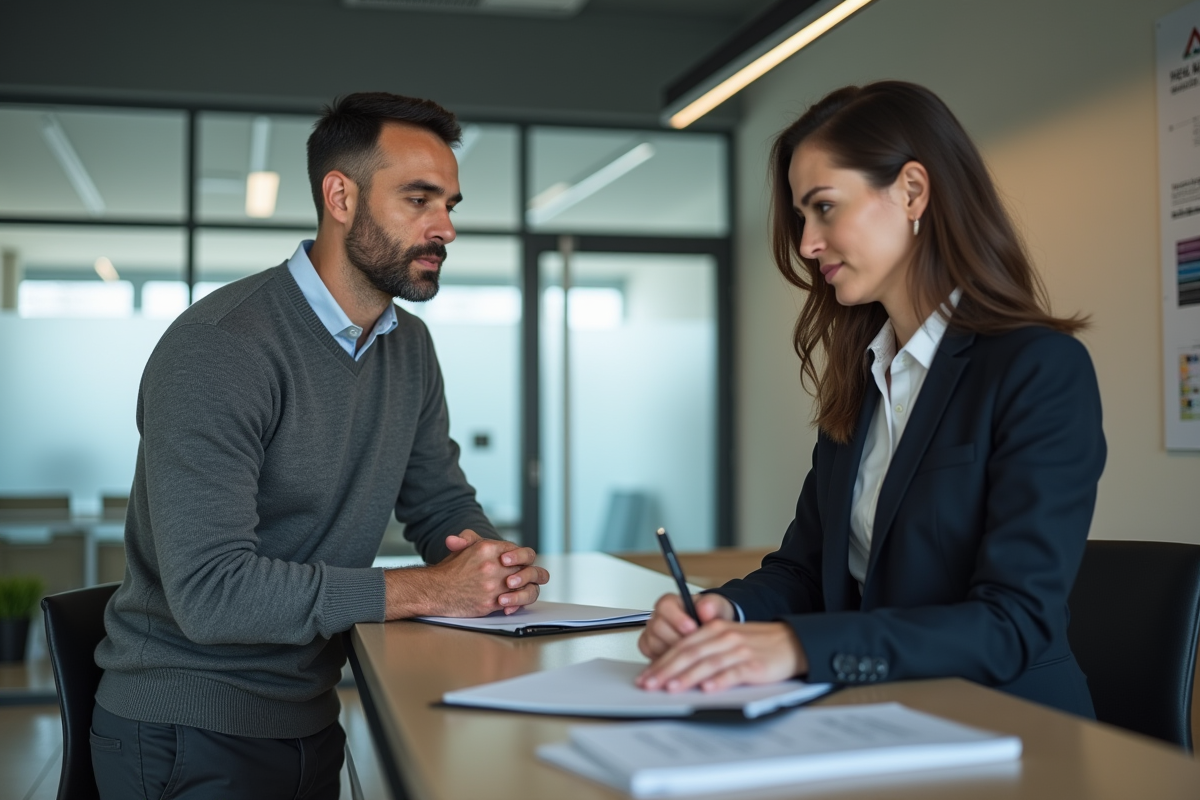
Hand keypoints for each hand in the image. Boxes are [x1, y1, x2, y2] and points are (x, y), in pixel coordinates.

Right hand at [385, 530, 548, 618]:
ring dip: (527, 592)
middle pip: (529, 570)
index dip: (525, 559)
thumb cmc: (450, 569)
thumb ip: (479, 540)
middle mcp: (493, 566)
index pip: (523, 552)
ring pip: (526, 589)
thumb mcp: (464, 547)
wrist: (434, 589)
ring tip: (523, 592)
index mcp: (489, 548)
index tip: (520, 564)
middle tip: (531, 578)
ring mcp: (492, 586)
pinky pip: (512, 604)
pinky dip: (515, 605)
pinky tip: (510, 605)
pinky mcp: (489, 603)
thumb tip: (488, 541)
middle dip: (533, 575)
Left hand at [636, 620, 807, 693]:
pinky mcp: (754, 665)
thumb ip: (703, 650)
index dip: (661, 662)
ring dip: (687, 677)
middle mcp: (723, 637)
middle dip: (666, 671)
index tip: (646, 676)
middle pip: (689, 654)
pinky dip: (719, 681)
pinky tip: (708, 689)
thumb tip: (675, 671)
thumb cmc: (757, 644)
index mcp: (713, 629)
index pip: (681, 646)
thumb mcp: (726, 640)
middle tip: (649, 685)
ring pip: (707, 663)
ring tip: (671, 688)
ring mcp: (739, 650)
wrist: (791, 641)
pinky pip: (733, 673)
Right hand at [637, 592, 734, 659]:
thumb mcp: (717, 608)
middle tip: (694, 645)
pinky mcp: (651, 651)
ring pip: (654, 644)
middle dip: (677, 638)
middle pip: (657, 627)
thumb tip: (705, 608)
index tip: (693, 628)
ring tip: (691, 655)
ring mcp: (652, 635)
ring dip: (673, 652)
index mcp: (670, 603)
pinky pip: (652, 657)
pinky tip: (682, 662)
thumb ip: (712, 605)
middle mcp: (658, 618)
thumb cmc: (711, 620)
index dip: (677, 618)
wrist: (712, 636)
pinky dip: (667, 662)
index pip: (665, 606)